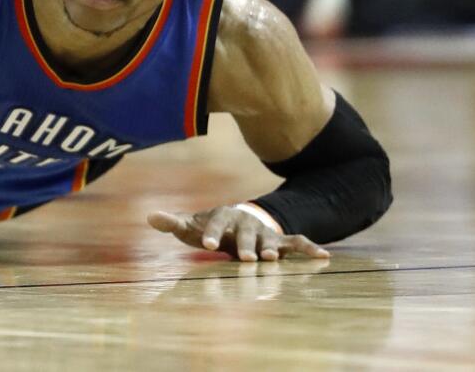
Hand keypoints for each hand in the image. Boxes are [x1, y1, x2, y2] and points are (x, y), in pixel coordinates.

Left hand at [148, 207, 329, 262]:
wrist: (239, 220)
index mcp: (222, 216)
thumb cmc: (212, 227)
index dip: (211, 232)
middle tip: (245, 258)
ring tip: (273, 258)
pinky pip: (297, 242)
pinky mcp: (280, 240)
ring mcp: (264, 231)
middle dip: (245, 245)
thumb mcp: (193, 226)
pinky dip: (309, 248)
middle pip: (245, 233)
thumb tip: (150, 217)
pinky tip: (324, 256)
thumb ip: (174, 223)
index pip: (215, 222)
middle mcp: (245, 222)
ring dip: (272, 247)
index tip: (207, 245)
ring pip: (269, 239)